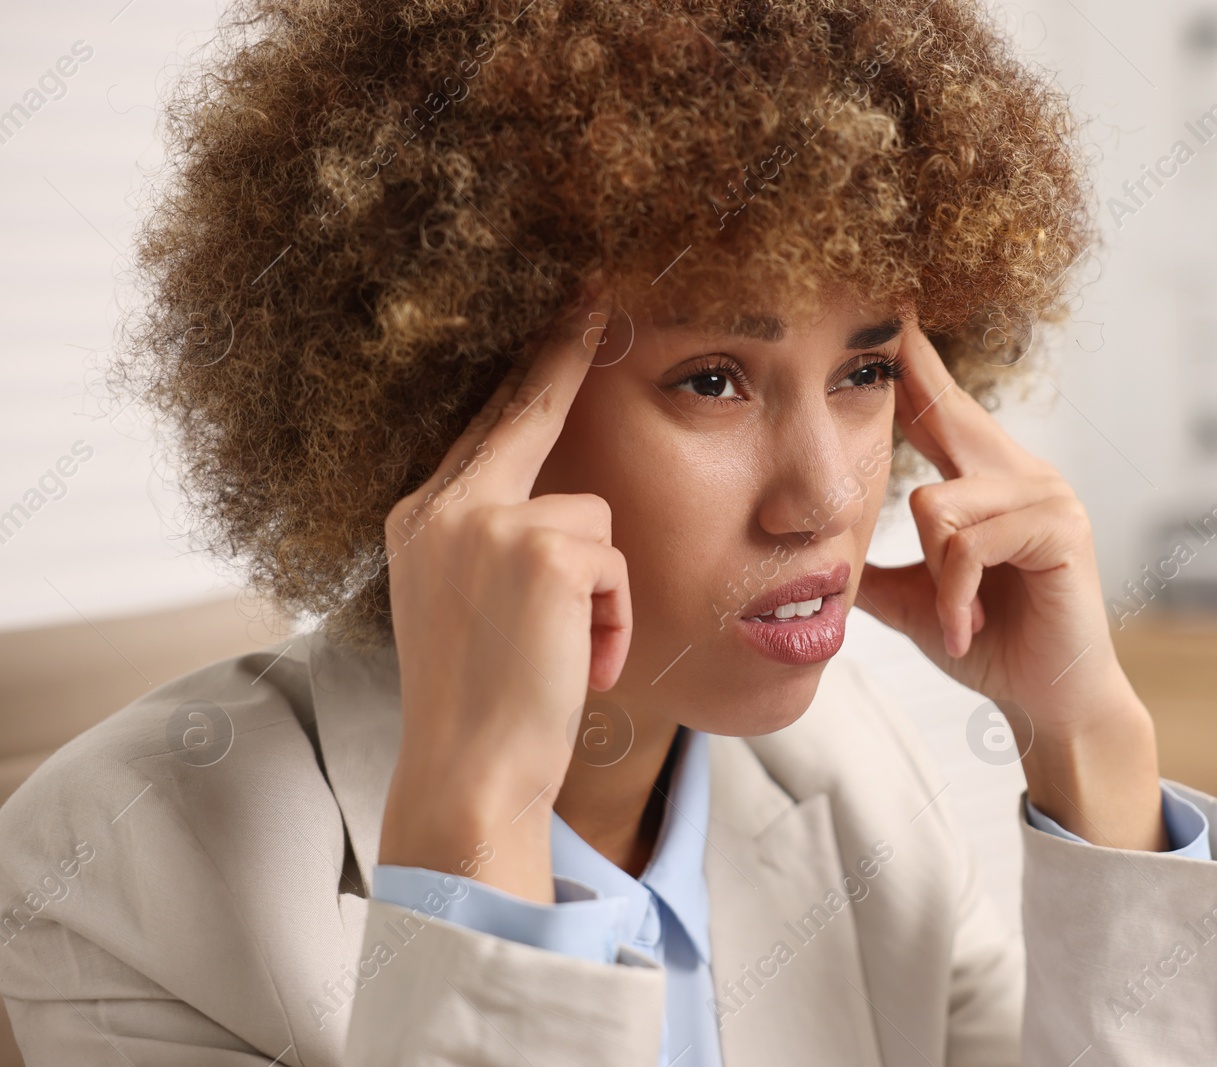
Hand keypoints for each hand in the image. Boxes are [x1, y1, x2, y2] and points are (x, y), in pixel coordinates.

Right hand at [377, 293, 628, 900]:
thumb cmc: (483, 707)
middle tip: (596, 294)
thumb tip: (560, 512)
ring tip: (565, 653)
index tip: (558, 313)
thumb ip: (493, 545)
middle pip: (527, 415)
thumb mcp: (468, 610)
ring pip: (592, 516)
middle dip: (564, 355)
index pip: (484, 428)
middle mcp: (441, 509)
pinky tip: (578, 665)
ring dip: (601, 592)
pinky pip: (615, 564)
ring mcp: (486, 523)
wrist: (468, 776)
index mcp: (420, 521)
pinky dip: (614, 621)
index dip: (525, 374)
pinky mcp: (539, 549)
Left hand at [857, 318, 1166, 849]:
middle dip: (912, 371)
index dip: (912, 360)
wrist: (1048, 701)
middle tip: (889, 313)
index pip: (940, 406)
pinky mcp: (1059, 529)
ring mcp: (1045, 495)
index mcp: (985, 480)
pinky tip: (967, 627)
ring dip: (933, 574)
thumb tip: (817, 554)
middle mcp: (1020, 473)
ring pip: (938, 504)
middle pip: (944, 411)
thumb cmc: (990, 643)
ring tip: (953, 614)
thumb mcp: (917, 599)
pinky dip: (955, 594)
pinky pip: (969, 543)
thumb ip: (875, 567)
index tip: (887, 307)